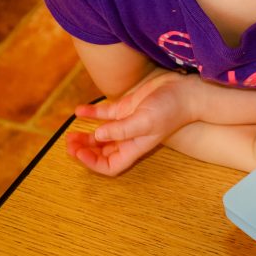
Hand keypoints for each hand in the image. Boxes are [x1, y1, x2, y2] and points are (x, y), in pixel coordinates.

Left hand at [67, 70, 193, 175]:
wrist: (185, 90)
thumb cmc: (171, 109)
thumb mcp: (146, 120)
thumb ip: (121, 129)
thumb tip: (98, 135)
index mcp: (134, 147)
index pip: (110, 165)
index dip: (92, 163)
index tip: (79, 152)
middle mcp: (129, 138)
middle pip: (102, 152)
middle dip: (84, 150)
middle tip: (70, 143)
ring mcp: (127, 122)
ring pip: (100, 135)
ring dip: (85, 136)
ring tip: (71, 133)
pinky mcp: (127, 107)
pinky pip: (105, 114)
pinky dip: (91, 113)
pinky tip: (79, 111)